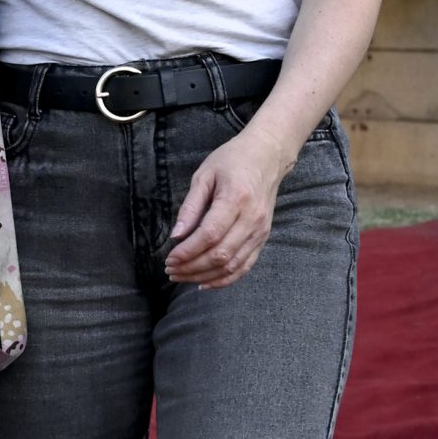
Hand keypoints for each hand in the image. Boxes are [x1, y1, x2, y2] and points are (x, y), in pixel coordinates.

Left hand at [166, 130, 292, 287]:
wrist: (268, 156)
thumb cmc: (233, 161)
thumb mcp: (204, 175)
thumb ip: (190, 207)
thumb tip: (176, 236)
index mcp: (236, 199)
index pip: (210, 235)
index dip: (188, 252)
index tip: (169, 259)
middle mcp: (252, 219)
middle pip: (220, 255)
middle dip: (192, 268)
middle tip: (170, 270)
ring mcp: (260, 231)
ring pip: (232, 266)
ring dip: (204, 276)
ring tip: (182, 276)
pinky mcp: (263, 238)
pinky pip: (244, 266)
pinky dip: (224, 279)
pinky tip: (205, 282)